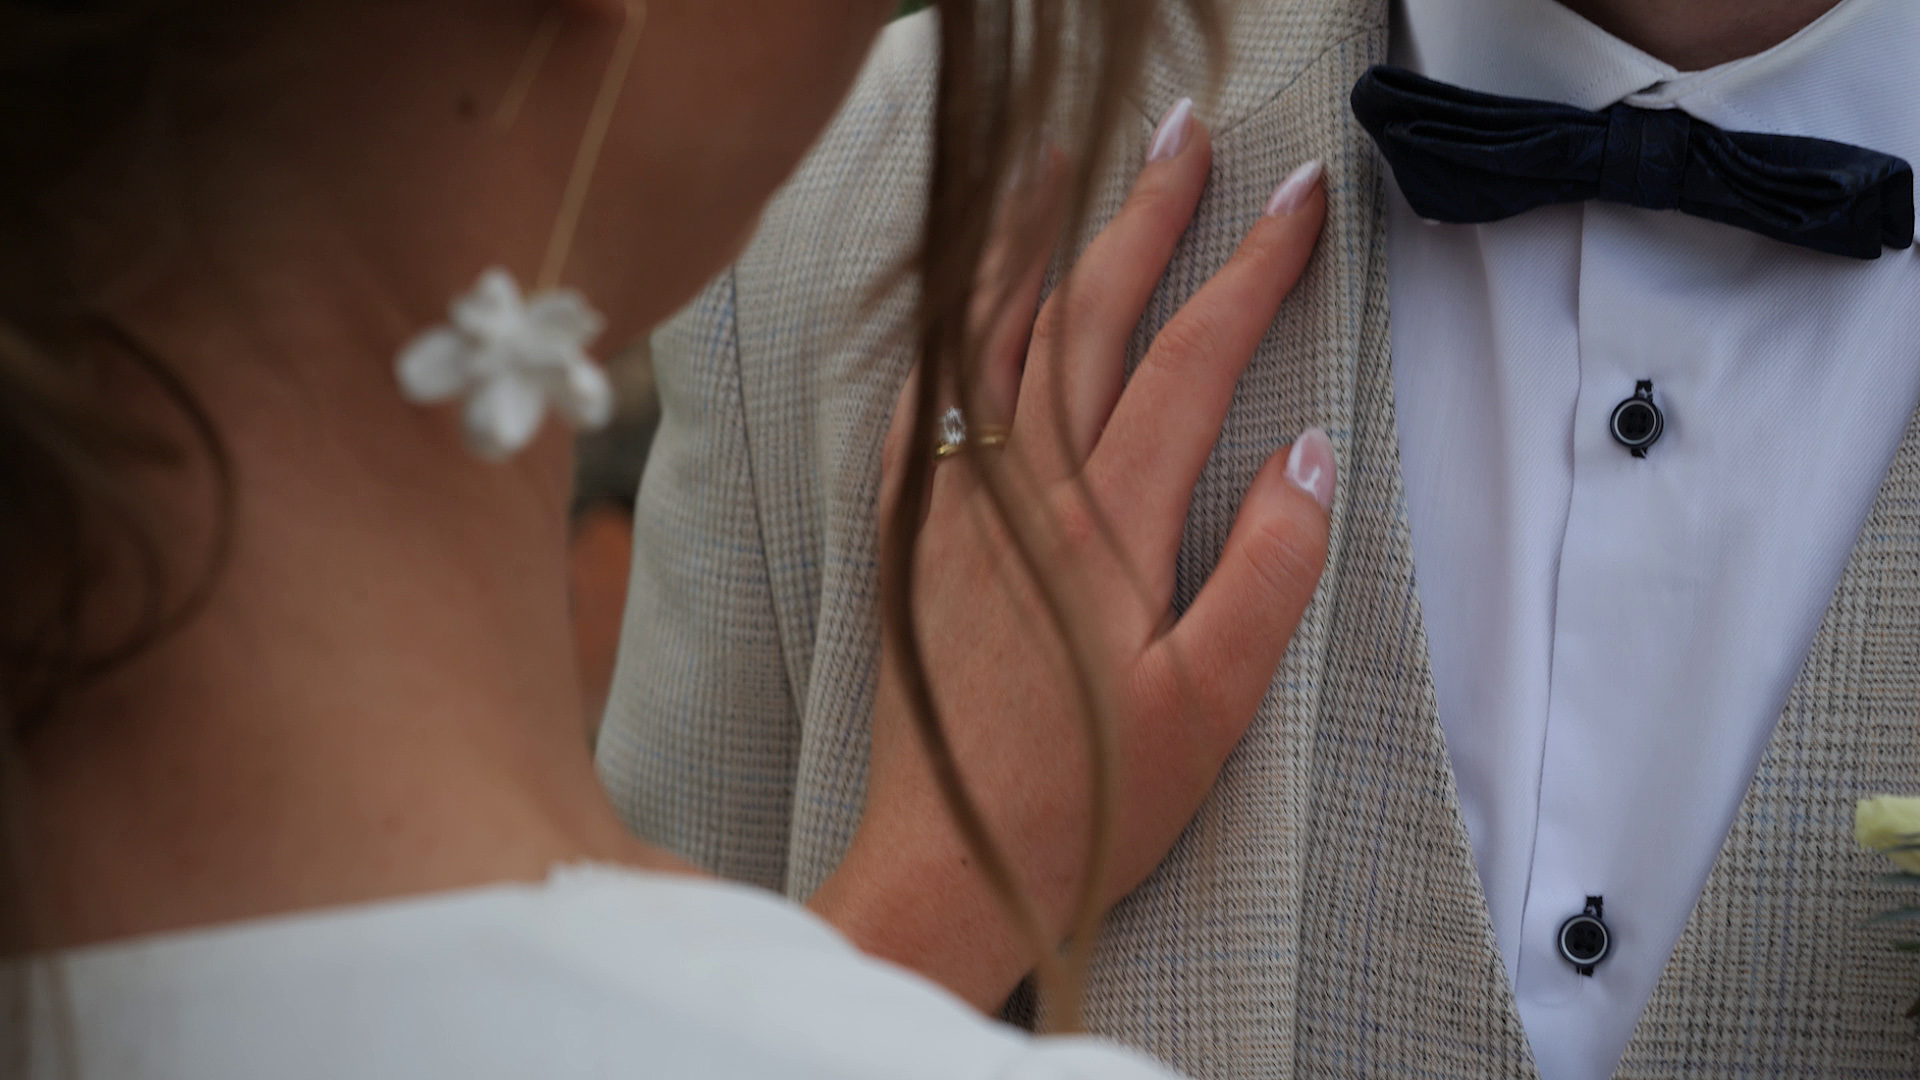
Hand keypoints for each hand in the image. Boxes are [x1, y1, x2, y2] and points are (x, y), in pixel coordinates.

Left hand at [810, 109, 1334, 1011]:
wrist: (952, 860)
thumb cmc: (1091, 799)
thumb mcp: (1214, 708)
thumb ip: (1267, 574)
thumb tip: (1306, 456)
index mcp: (1108, 525)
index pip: (1191, 359)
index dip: (1251, 271)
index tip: (1297, 202)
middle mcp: (1022, 491)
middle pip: (1089, 316)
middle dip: (1145, 216)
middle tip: (1185, 137)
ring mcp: (951, 506)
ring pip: (995, 338)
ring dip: (1036, 242)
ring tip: (1061, 165)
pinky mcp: (906, 536)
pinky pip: (924, 402)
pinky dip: (949, 330)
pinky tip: (963, 297)